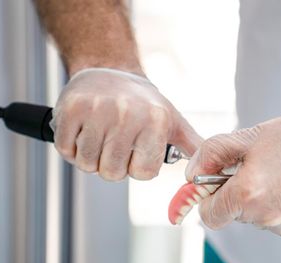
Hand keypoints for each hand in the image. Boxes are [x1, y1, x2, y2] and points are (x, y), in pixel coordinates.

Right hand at [51, 68, 201, 180]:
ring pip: (87, 164)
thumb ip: (193, 148)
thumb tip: (215, 173)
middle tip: (115, 143)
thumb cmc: (144, 104)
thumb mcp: (174, 122)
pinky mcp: (72, 108)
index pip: (142, 174)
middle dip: (112, 165)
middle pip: (112, 173)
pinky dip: (70, 146)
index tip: (136, 150)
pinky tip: (83, 129)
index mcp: (156, 120)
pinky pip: (65, 149)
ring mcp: (98, 110)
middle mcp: (128, 114)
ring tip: (100, 135)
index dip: (136, 168)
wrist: (110, 71)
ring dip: (91, 156)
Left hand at [184, 95, 280, 237]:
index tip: (217, 184)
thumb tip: (192, 177)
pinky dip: (275, 207)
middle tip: (255, 169)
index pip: (209, 216)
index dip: (208, 200)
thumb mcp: (247, 137)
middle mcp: (264, 216)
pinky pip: (273, 221)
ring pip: (253, 218)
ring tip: (277, 175)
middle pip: (232, 215)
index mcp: (247, 193)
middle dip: (235, 195)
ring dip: (256, 201)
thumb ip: (210, 155)